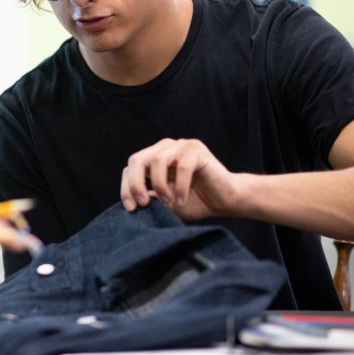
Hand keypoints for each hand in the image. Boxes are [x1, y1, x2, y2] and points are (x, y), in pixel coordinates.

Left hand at [120, 138, 240, 218]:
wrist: (226, 200)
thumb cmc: (196, 201)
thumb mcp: (166, 202)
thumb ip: (149, 198)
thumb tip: (130, 201)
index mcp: (155, 157)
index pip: (131, 166)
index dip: (126, 187)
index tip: (131, 208)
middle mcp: (165, 148)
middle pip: (137, 159)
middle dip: (136, 184)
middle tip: (143, 204)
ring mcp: (181, 146)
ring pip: (157, 160)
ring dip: (159, 185)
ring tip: (168, 201)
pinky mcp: (197, 150)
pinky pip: (182, 167)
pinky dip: (180, 187)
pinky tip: (182, 200)